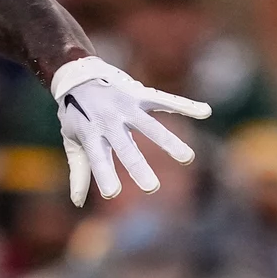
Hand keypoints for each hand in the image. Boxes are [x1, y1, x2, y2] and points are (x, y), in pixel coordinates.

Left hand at [51, 56, 210, 205]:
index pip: (98, 159)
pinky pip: (165, 100)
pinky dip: (185, 104)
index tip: (112, 192)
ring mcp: (126, 107)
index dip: (105, 174)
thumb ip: (79, 172)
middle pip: (126, 148)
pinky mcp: (140, 94)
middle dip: (138, 167)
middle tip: (152, 187)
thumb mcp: (72, 141)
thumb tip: (77, 203)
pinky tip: (204, 112)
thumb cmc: (76, 114)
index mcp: (91, 134)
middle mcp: (109, 121)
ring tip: (187, 158)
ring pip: (150, 126)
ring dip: (169, 141)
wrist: (77, 74)